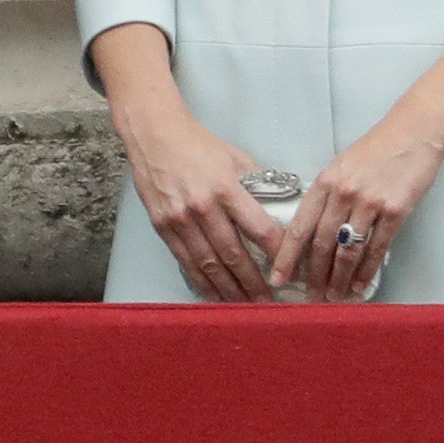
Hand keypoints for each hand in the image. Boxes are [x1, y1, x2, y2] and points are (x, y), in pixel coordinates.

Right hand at [114, 102, 286, 304]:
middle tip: (269, 302)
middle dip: (254, 282)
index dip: (277, 254)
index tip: (290, 271)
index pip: (259, 229)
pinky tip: (212, 294)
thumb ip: (256, 184)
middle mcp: (203, 207)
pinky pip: (185, 260)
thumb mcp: (236, 158)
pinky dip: (200, 281)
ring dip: (228, 289)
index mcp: (226, 188)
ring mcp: (180, 219)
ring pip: (209, 264)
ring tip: (244, 306)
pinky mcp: (162, 226)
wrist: (153, 136)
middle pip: (234, 254)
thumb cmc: (197, 144)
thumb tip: (280, 206)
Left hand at [271, 119, 443, 303]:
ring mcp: (369, 202)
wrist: (414, 132)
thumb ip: (325, 196)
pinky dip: (367, 270)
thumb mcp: (339, 167)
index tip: (277, 278)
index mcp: (323, 183)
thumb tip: (312, 230)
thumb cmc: (375, 150)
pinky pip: (377, 247)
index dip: (285, 257)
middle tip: (309, 297)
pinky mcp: (395, 210)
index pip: (298, 227)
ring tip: (333, 296)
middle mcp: (342, 193)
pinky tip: (360, 284)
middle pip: (321, 244)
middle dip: (313, 275)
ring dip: (338, 278)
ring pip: (347, 250)